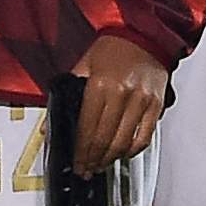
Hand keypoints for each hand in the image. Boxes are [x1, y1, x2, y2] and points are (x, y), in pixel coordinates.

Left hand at [69, 33, 170, 173]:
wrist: (144, 35)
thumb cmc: (111, 49)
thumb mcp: (82, 66)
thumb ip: (66, 96)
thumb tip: (49, 125)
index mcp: (100, 86)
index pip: (87, 128)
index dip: (81, 151)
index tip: (77, 163)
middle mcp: (123, 95)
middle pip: (105, 139)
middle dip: (93, 159)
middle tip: (86, 169)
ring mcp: (142, 101)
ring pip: (125, 142)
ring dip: (111, 158)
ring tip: (101, 165)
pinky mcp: (156, 105)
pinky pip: (145, 136)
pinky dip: (132, 150)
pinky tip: (122, 154)